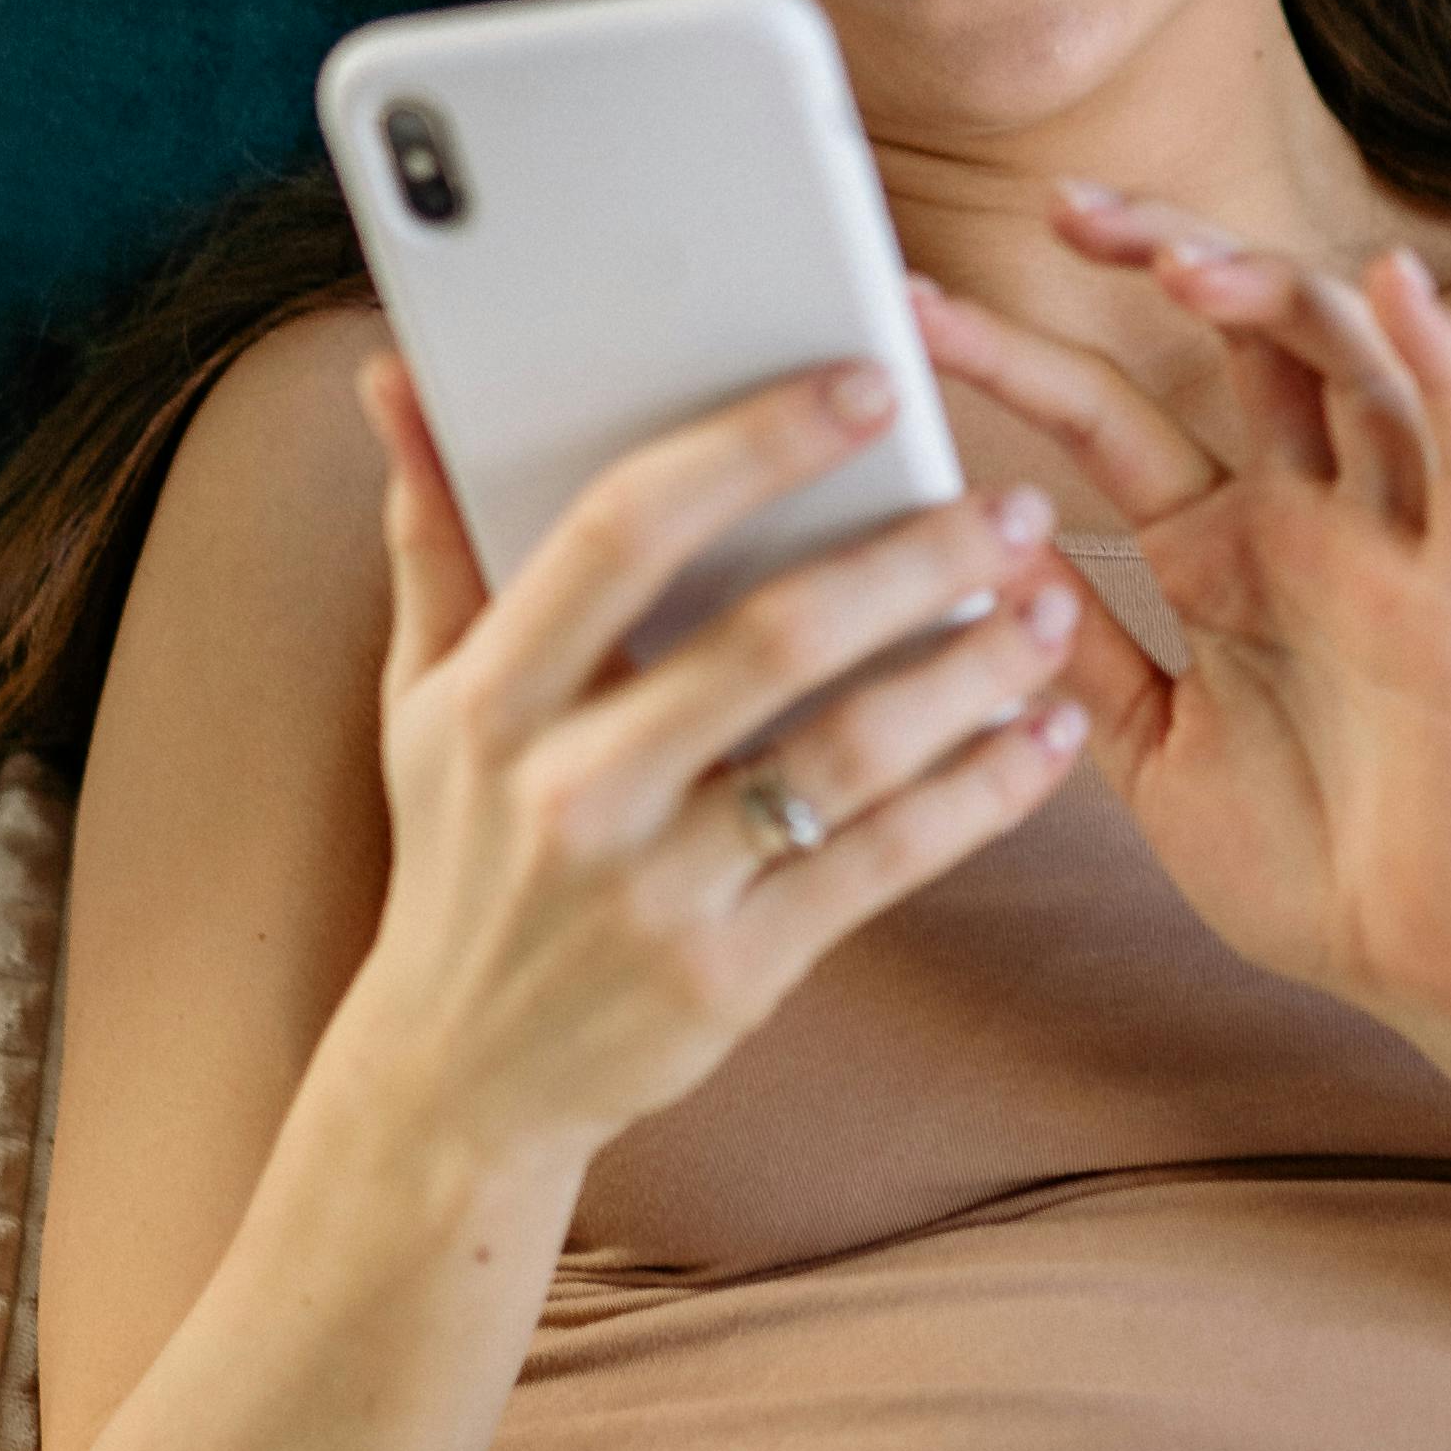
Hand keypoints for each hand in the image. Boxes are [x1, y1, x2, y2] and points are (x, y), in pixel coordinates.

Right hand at [338, 354, 1090, 1169]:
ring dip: (970, 670)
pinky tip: (1046, 736)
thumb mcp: (422, 697)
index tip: (868, 384)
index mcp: (492, 694)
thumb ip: (434, 531)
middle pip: (770, 638)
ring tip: (1053, 606)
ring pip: (847, 752)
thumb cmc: (461, 851)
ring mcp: (653, 888)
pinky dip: (980, 792)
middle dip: (913, 558)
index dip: (753, 445)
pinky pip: (882, 863)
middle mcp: (567, 787)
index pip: (625, 531)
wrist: (459, 1074)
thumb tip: (397, 375)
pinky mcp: (730, 972)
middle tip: (1012, 504)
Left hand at [909, 199, 1450, 1067]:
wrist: (1428, 975)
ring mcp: (1392, 542)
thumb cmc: (1304, 865)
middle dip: (1157, 251)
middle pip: (1237, 336)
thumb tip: (976, 548)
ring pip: (1348, 362)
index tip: (913, 304)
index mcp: (1221, 550)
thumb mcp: (1144, 749)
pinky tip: (1399, 285)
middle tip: (1060, 208)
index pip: (1106, 413)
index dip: (1016, 350)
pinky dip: (1445, 361)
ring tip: (1181, 260)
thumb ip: (1079, 648)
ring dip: (1271, 290)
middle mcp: (1307, 518)